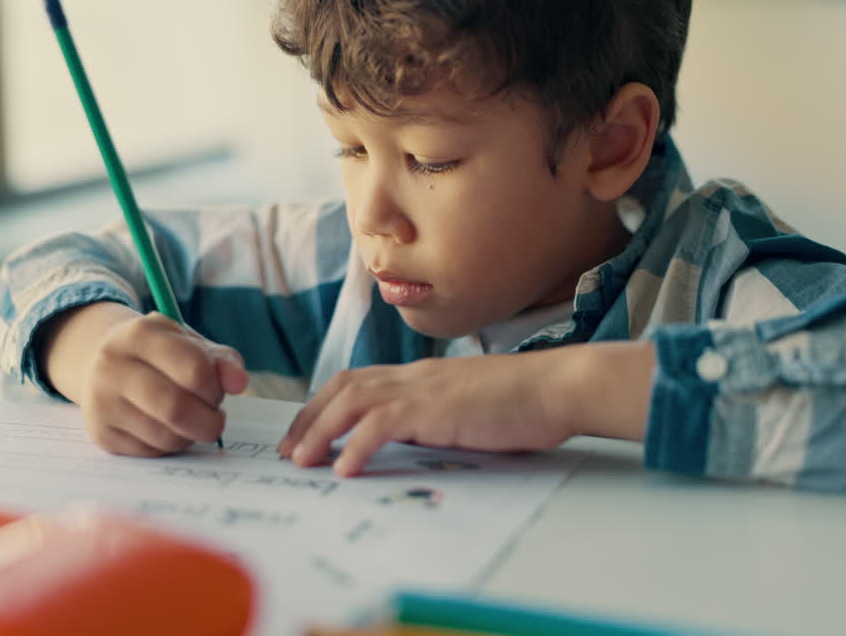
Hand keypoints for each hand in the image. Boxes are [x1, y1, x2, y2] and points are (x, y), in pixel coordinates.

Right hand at [38, 303, 248, 455]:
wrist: (104, 364)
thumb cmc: (160, 355)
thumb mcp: (191, 345)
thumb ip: (222, 361)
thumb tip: (240, 383)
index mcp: (141, 334)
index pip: (195, 370)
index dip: (216, 388)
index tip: (217, 392)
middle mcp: (113, 366)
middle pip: (176, 408)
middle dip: (210, 421)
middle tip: (215, 418)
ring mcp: (102, 402)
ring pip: (166, 436)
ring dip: (191, 435)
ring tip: (190, 420)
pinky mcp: (102, 434)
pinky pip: (151, 452)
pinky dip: (171, 447)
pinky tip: (168, 428)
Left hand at [277, 341, 654, 476]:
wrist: (557, 387)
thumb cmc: (525, 401)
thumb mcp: (470, 406)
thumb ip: (440, 415)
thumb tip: (418, 437)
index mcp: (422, 376)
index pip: (360, 380)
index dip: (325, 404)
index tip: (305, 432)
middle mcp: (416, 376)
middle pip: (345, 386)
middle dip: (309, 417)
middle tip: (288, 451)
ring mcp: (425, 389)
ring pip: (353, 401)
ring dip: (320, 431)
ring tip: (302, 461)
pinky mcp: (436, 407)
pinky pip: (382, 423)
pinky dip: (357, 444)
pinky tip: (345, 468)